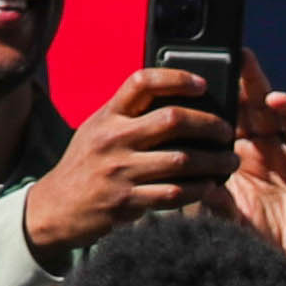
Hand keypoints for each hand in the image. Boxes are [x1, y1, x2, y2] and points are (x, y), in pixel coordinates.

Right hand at [19, 65, 233, 256]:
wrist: (57, 206)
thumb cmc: (86, 164)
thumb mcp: (98, 129)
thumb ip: (128, 114)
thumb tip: (173, 98)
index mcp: (108, 115)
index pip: (142, 82)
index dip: (175, 78)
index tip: (201, 84)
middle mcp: (113, 138)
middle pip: (172, 120)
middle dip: (209, 124)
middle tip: (227, 131)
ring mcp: (120, 170)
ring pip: (181, 160)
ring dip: (213, 161)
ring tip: (229, 161)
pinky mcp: (127, 200)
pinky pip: (174, 193)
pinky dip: (198, 189)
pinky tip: (210, 186)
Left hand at [223, 52, 285, 285]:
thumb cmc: (253, 238)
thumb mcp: (226, 220)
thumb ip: (215, 203)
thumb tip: (202, 186)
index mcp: (241, 153)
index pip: (231, 115)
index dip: (223, 93)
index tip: (207, 71)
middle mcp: (270, 149)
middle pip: (262, 106)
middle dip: (253, 82)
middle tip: (242, 58)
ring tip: (276, 100)